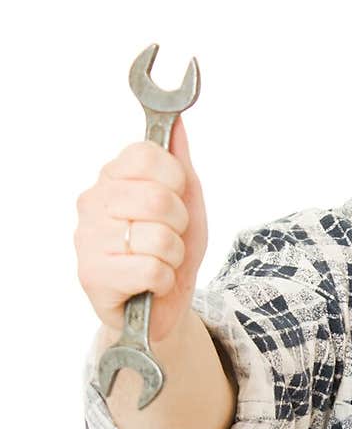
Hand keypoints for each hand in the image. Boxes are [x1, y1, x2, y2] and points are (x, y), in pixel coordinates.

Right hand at [74, 116, 206, 341]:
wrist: (160, 305)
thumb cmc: (171, 250)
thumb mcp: (186, 202)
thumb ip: (180, 163)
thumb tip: (177, 123)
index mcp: (112, 177)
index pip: (148, 155)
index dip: (175, 180)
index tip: (174, 198)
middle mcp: (93, 202)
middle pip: (158, 198)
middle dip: (179, 224)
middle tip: (168, 238)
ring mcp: (88, 238)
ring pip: (159, 237)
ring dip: (173, 256)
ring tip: (159, 261)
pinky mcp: (92, 275)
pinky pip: (152, 269)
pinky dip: (164, 280)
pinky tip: (151, 283)